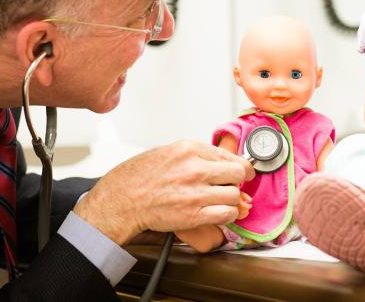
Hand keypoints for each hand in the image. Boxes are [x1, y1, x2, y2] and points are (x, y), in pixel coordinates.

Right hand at [74, 140, 253, 244]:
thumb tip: (219, 161)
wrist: (121, 200)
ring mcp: (195, 192)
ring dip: (230, 200)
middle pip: (238, 173)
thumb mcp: (168, 152)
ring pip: (234, 195)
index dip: (240, 165)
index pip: (229, 154)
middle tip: (232, 185)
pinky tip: (216, 212)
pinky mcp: (194, 214)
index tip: (243, 171)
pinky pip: (226, 214)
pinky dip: (226, 215)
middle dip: (237, 180)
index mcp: (189, 149)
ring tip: (219, 200)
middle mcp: (195, 168)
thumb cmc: (139, 176)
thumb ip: (195, 155)